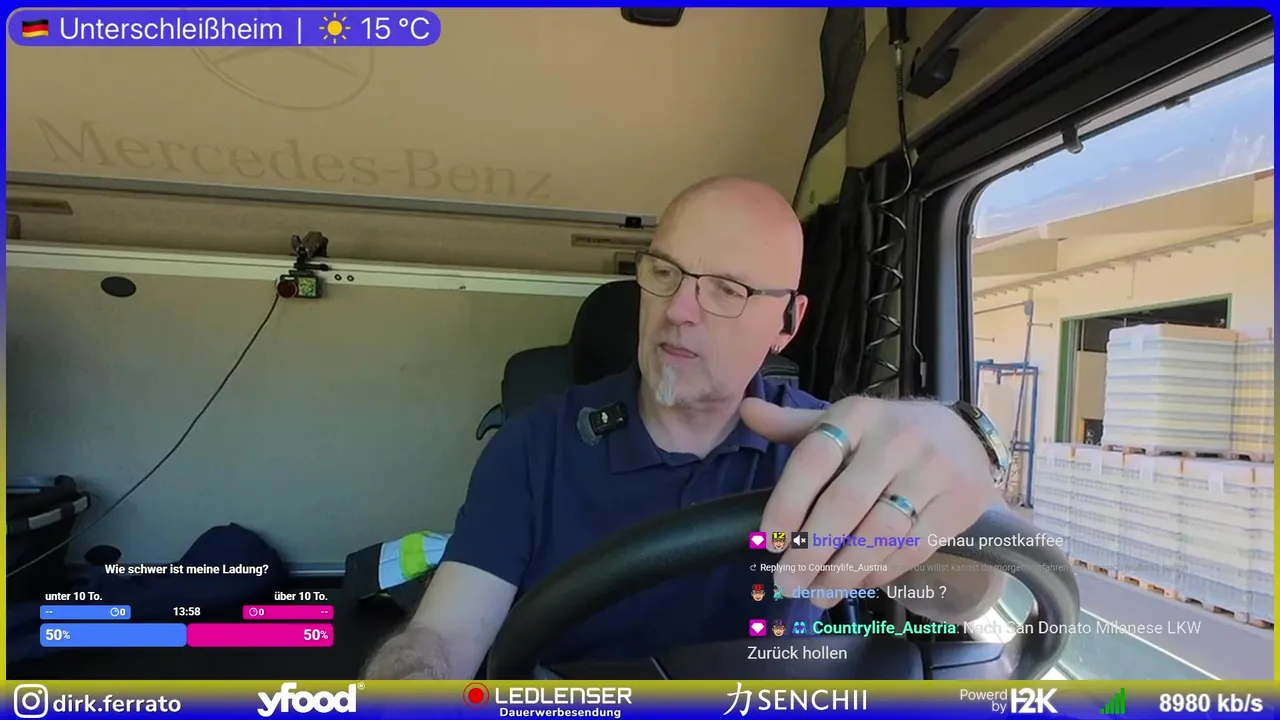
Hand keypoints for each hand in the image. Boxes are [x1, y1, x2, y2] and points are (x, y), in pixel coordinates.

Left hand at [740, 396, 999, 607]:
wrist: (965, 437)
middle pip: (846, 502)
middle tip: (787, 583)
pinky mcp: (960, 504)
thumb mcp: (843, 423)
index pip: (815, 457)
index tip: (769, 541)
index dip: (788, 501)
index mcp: (858, 415)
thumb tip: (746, 410)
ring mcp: (933, 472)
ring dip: (844, 571)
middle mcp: (897, 439)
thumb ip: (794, 426)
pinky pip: (914, 548)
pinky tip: (857, 583)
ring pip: (881, 532)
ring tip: (818, 596)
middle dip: (811, 550)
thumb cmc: (886, 435)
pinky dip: (880, 572)